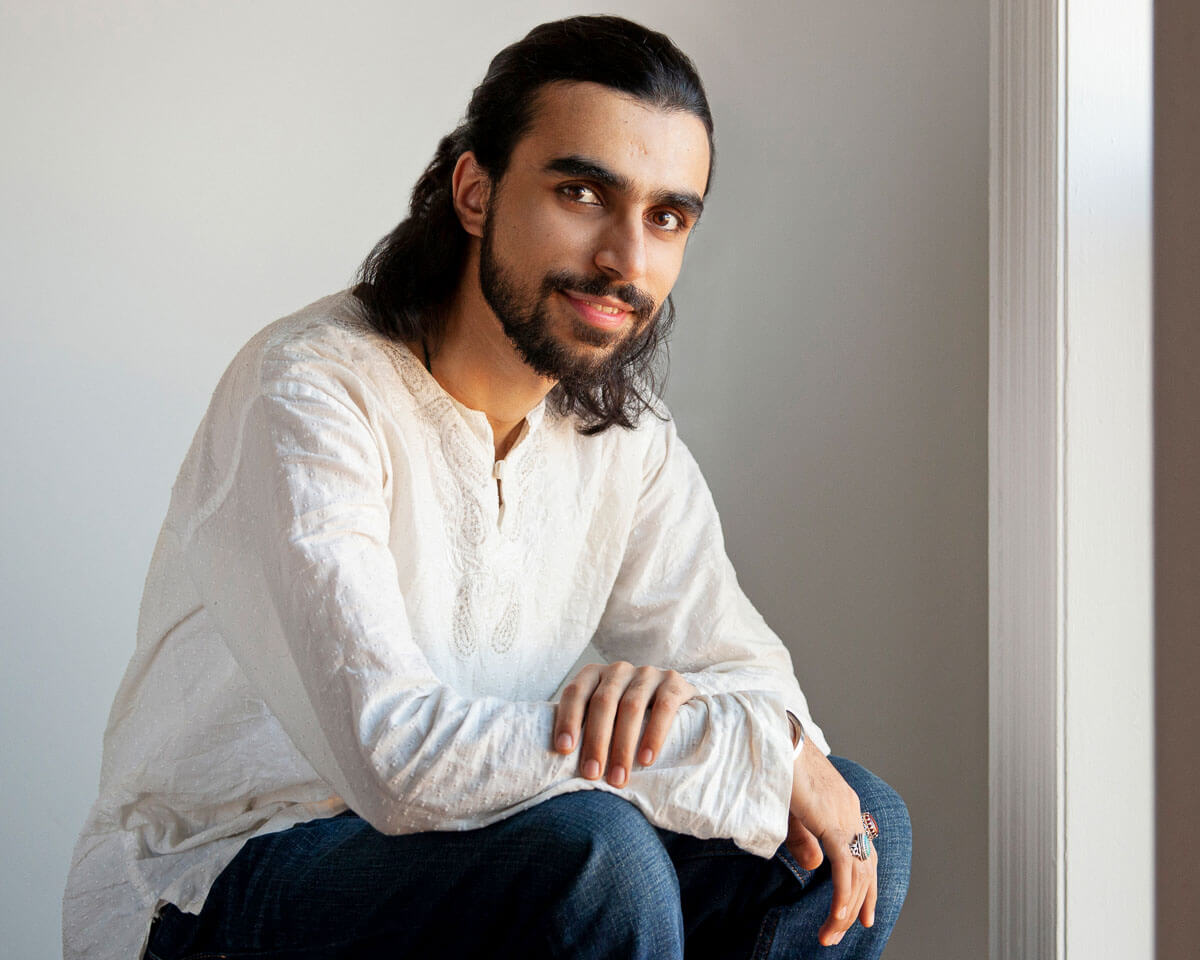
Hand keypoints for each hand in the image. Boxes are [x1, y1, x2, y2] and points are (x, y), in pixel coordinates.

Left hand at [553, 661, 697, 787]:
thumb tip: (558, 768)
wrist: (672, 699)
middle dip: (596, 740)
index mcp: (594, 675)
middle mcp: (619, 670)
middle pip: (603, 702)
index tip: (564, 750)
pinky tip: (646, 759)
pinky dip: (654, 734)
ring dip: (623, 745)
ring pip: (631, 706)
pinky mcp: (674, 683)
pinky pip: (664, 707)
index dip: (568, 719)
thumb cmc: (625, 717)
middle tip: (592, 774)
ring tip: (618, 778)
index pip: (575, 692)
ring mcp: (648, 674)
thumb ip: (584, 730)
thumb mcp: (603, 717)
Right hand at [786, 741, 877, 946]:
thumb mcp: (791, 810)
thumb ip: (804, 839)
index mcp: (844, 805)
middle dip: (859, 905)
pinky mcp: (833, 822)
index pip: (864, 853)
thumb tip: (815, 867)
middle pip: (867, 869)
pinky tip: (837, 916)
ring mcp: (846, 817)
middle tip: (849, 931)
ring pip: (858, 875)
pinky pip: (845, 868)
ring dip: (846, 909)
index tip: (862, 912)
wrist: (774, 741)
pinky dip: (843, 895)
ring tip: (832, 934)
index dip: (866, 884)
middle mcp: (852, 812)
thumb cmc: (778, 767)